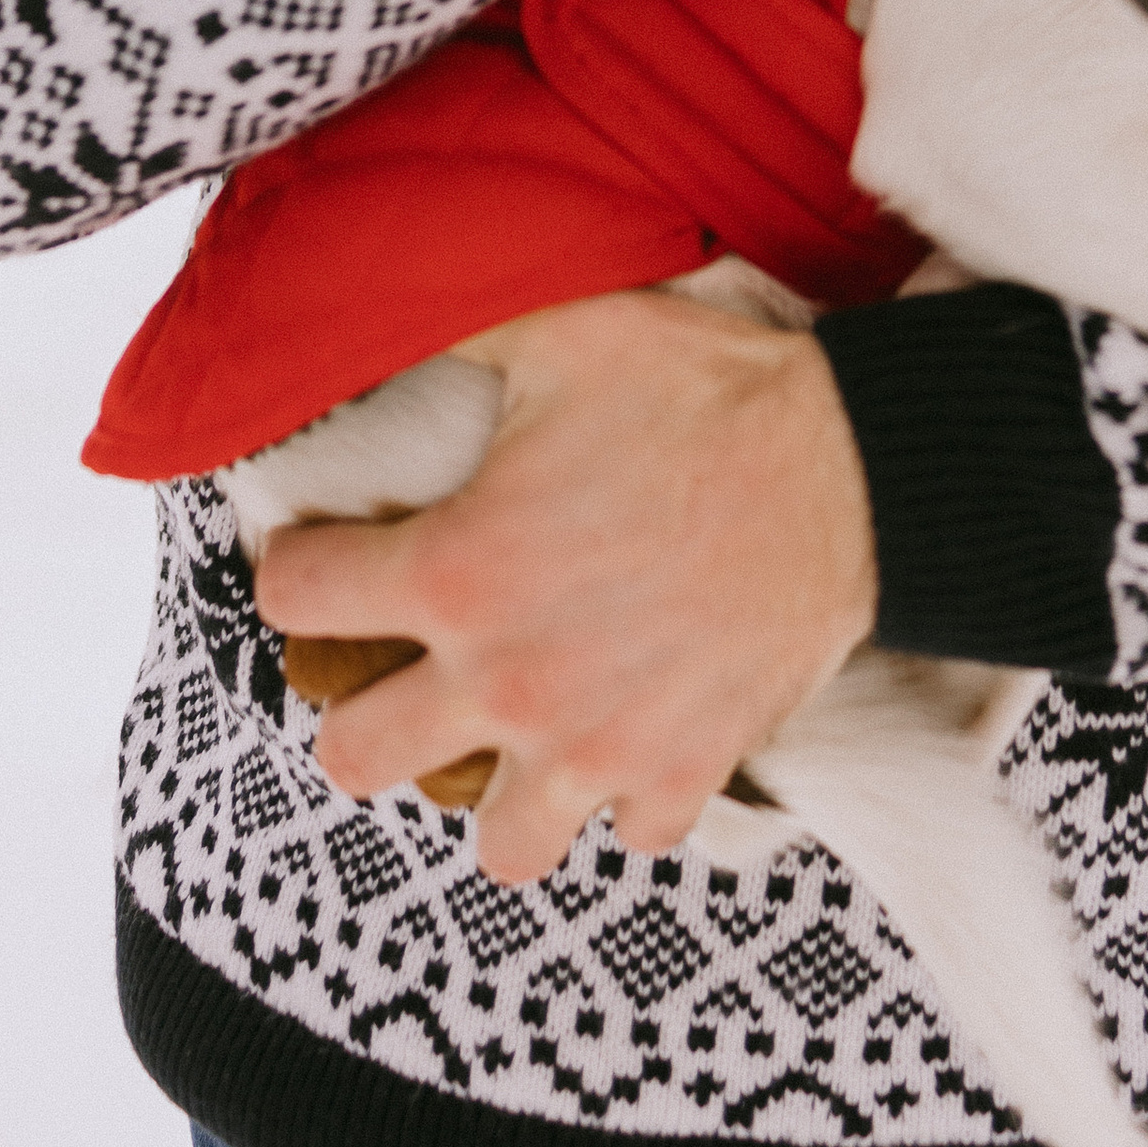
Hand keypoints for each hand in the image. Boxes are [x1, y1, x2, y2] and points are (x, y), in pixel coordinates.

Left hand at [251, 293, 875, 885]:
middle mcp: (504, 680)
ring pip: (496, 846)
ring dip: (499, 789)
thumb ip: (459, 331)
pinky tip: (635, 731)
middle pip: (353, 758)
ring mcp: (593, 746)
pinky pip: (630, 833)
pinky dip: (632, 793)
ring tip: (519, 732)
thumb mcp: (567, 329)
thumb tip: (382, 300)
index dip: (298, 561)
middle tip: (406, 662)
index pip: (296, 596)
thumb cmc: (704, 392)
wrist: (852, 466)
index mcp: (454, 571)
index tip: (324, 551)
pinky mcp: (680, 773)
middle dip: (360, 710)